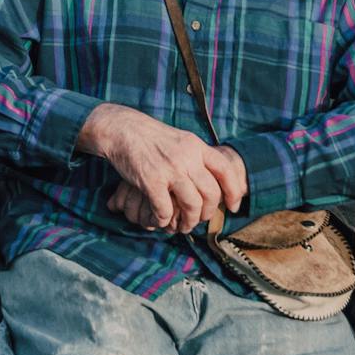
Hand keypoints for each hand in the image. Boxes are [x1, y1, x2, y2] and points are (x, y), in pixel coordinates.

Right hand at [80, 104, 246, 234]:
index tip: (232, 206)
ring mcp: (170, 169)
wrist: (121, 129)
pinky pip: (166, 211)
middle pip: (212, 193)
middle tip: (200, 219)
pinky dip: (164, 221)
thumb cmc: (149, 137)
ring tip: (183, 226)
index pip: (226, 170)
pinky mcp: (151, 180)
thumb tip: (214, 180)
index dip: (234, 192)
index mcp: (196, 146)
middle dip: (208, 213)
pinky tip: (160, 219)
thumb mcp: (179, 139)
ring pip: (193, 206)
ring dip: (189, 222)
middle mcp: (187, 157)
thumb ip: (196, 156)